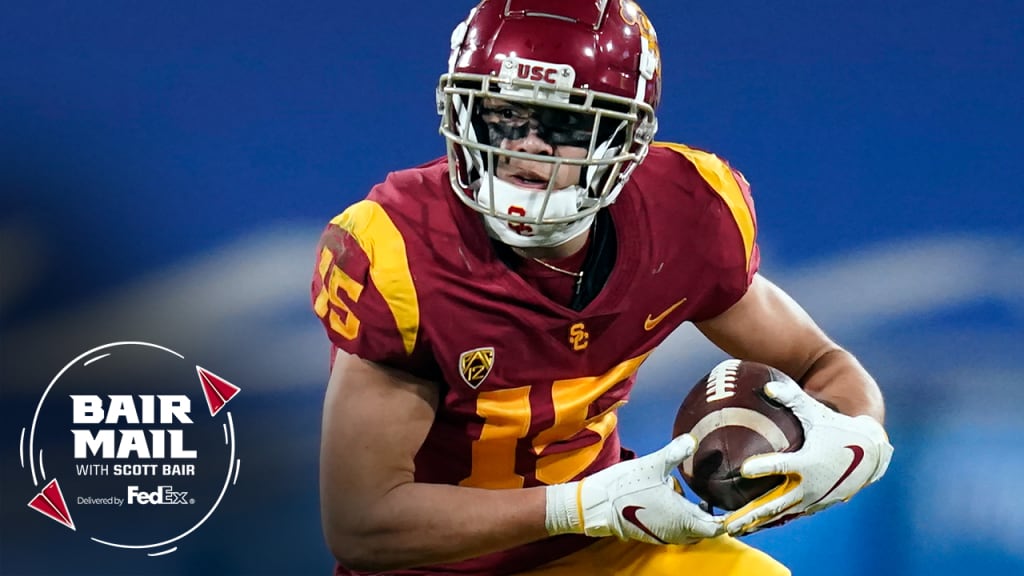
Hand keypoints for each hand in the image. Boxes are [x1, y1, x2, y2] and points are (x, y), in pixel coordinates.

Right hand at [545, 435, 722, 543]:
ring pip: (689, 531)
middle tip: (720, 500)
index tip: (736, 508)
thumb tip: (693, 440)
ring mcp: (662, 534)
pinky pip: (675, 530)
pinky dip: (682, 519)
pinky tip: (677, 501)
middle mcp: (675, 532)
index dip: (728, 520)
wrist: (595, 505)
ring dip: (697, 518)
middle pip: (704, 531)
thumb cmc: (625, 487)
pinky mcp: (651, 533)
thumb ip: (676, 453)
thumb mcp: (653, 465)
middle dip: (713, 518)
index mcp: (681, 519)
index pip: (715, 527)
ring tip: (701, 499)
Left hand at [724, 379, 892, 534]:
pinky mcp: (814, 505)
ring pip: (778, 515)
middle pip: (774, 503)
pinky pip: (788, 515)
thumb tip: (766, 386)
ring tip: (732, 530)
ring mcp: (812, 499)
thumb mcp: (816, 412)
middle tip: (726, 521)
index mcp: (809, 462)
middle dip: (750, 513)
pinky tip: (749, 525)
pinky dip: (769, 521)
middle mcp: (809, 485)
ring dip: (755, 523)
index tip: (744, 470)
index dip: (764, 468)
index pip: (782, 466)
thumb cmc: (838, 428)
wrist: (868, 454)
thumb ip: (791, 398)